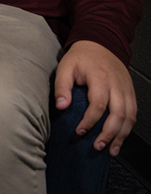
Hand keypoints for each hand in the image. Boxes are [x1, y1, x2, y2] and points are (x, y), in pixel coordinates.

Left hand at [54, 39, 137, 155]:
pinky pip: (133, 113)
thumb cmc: (82, 57)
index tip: (80, 131)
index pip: (98, 104)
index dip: (90, 121)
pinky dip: (128, 128)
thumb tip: (61, 106)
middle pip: (118, 113)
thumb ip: (62, 87)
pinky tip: (120, 138)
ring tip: (111, 149)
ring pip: (129, 116)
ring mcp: (126, 90)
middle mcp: (117, 85)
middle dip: (109, 133)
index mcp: (100, 77)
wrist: (100, 44)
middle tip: (97, 146)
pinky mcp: (130, 93)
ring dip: (121, 135)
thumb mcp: (65, 67)